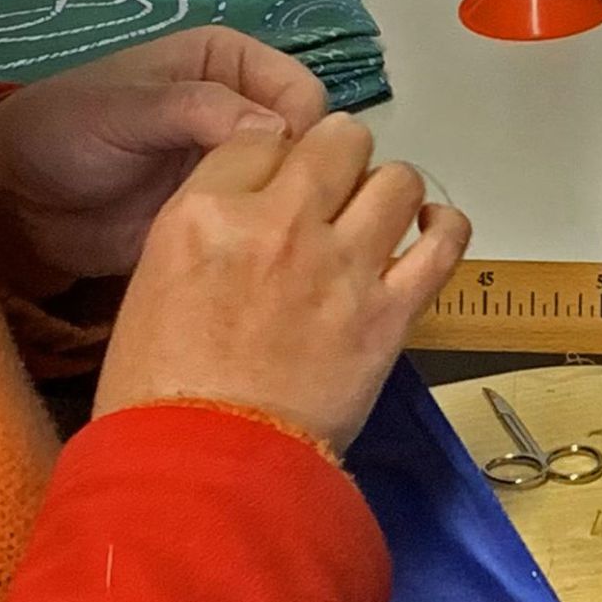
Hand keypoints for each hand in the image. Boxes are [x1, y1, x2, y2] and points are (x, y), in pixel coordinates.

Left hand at [0, 29, 328, 278]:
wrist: (24, 202)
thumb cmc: (67, 133)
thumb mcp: (127, 109)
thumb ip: (200, 109)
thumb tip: (280, 130)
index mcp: (234, 63)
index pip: (305, 92)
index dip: (302, 130)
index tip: (277, 170)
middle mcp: (251, 108)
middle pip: (317, 141)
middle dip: (307, 175)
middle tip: (277, 213)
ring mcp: (248, 164)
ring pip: (307, 185)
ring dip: (297, 211)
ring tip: (271, 240)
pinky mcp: (240, 211)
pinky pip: (280, 223)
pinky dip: (281, 239)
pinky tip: (265, 258)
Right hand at [93, 113, 471, 453]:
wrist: (205, 465)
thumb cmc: (162, 388)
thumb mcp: (154, 280)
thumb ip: (210, 226)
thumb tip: (258, 205)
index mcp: (206, 213)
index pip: (263, 136)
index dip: (280, 155)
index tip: (285, 182)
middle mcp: (281, 225)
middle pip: (341, 138)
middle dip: (341, 158)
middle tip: (336, 193)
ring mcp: (344, 267)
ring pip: (399, 180)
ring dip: (391, 193)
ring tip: (379, 219)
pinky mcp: (391, 312)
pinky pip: (446, 243)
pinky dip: (446, 229)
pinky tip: (430, 234)